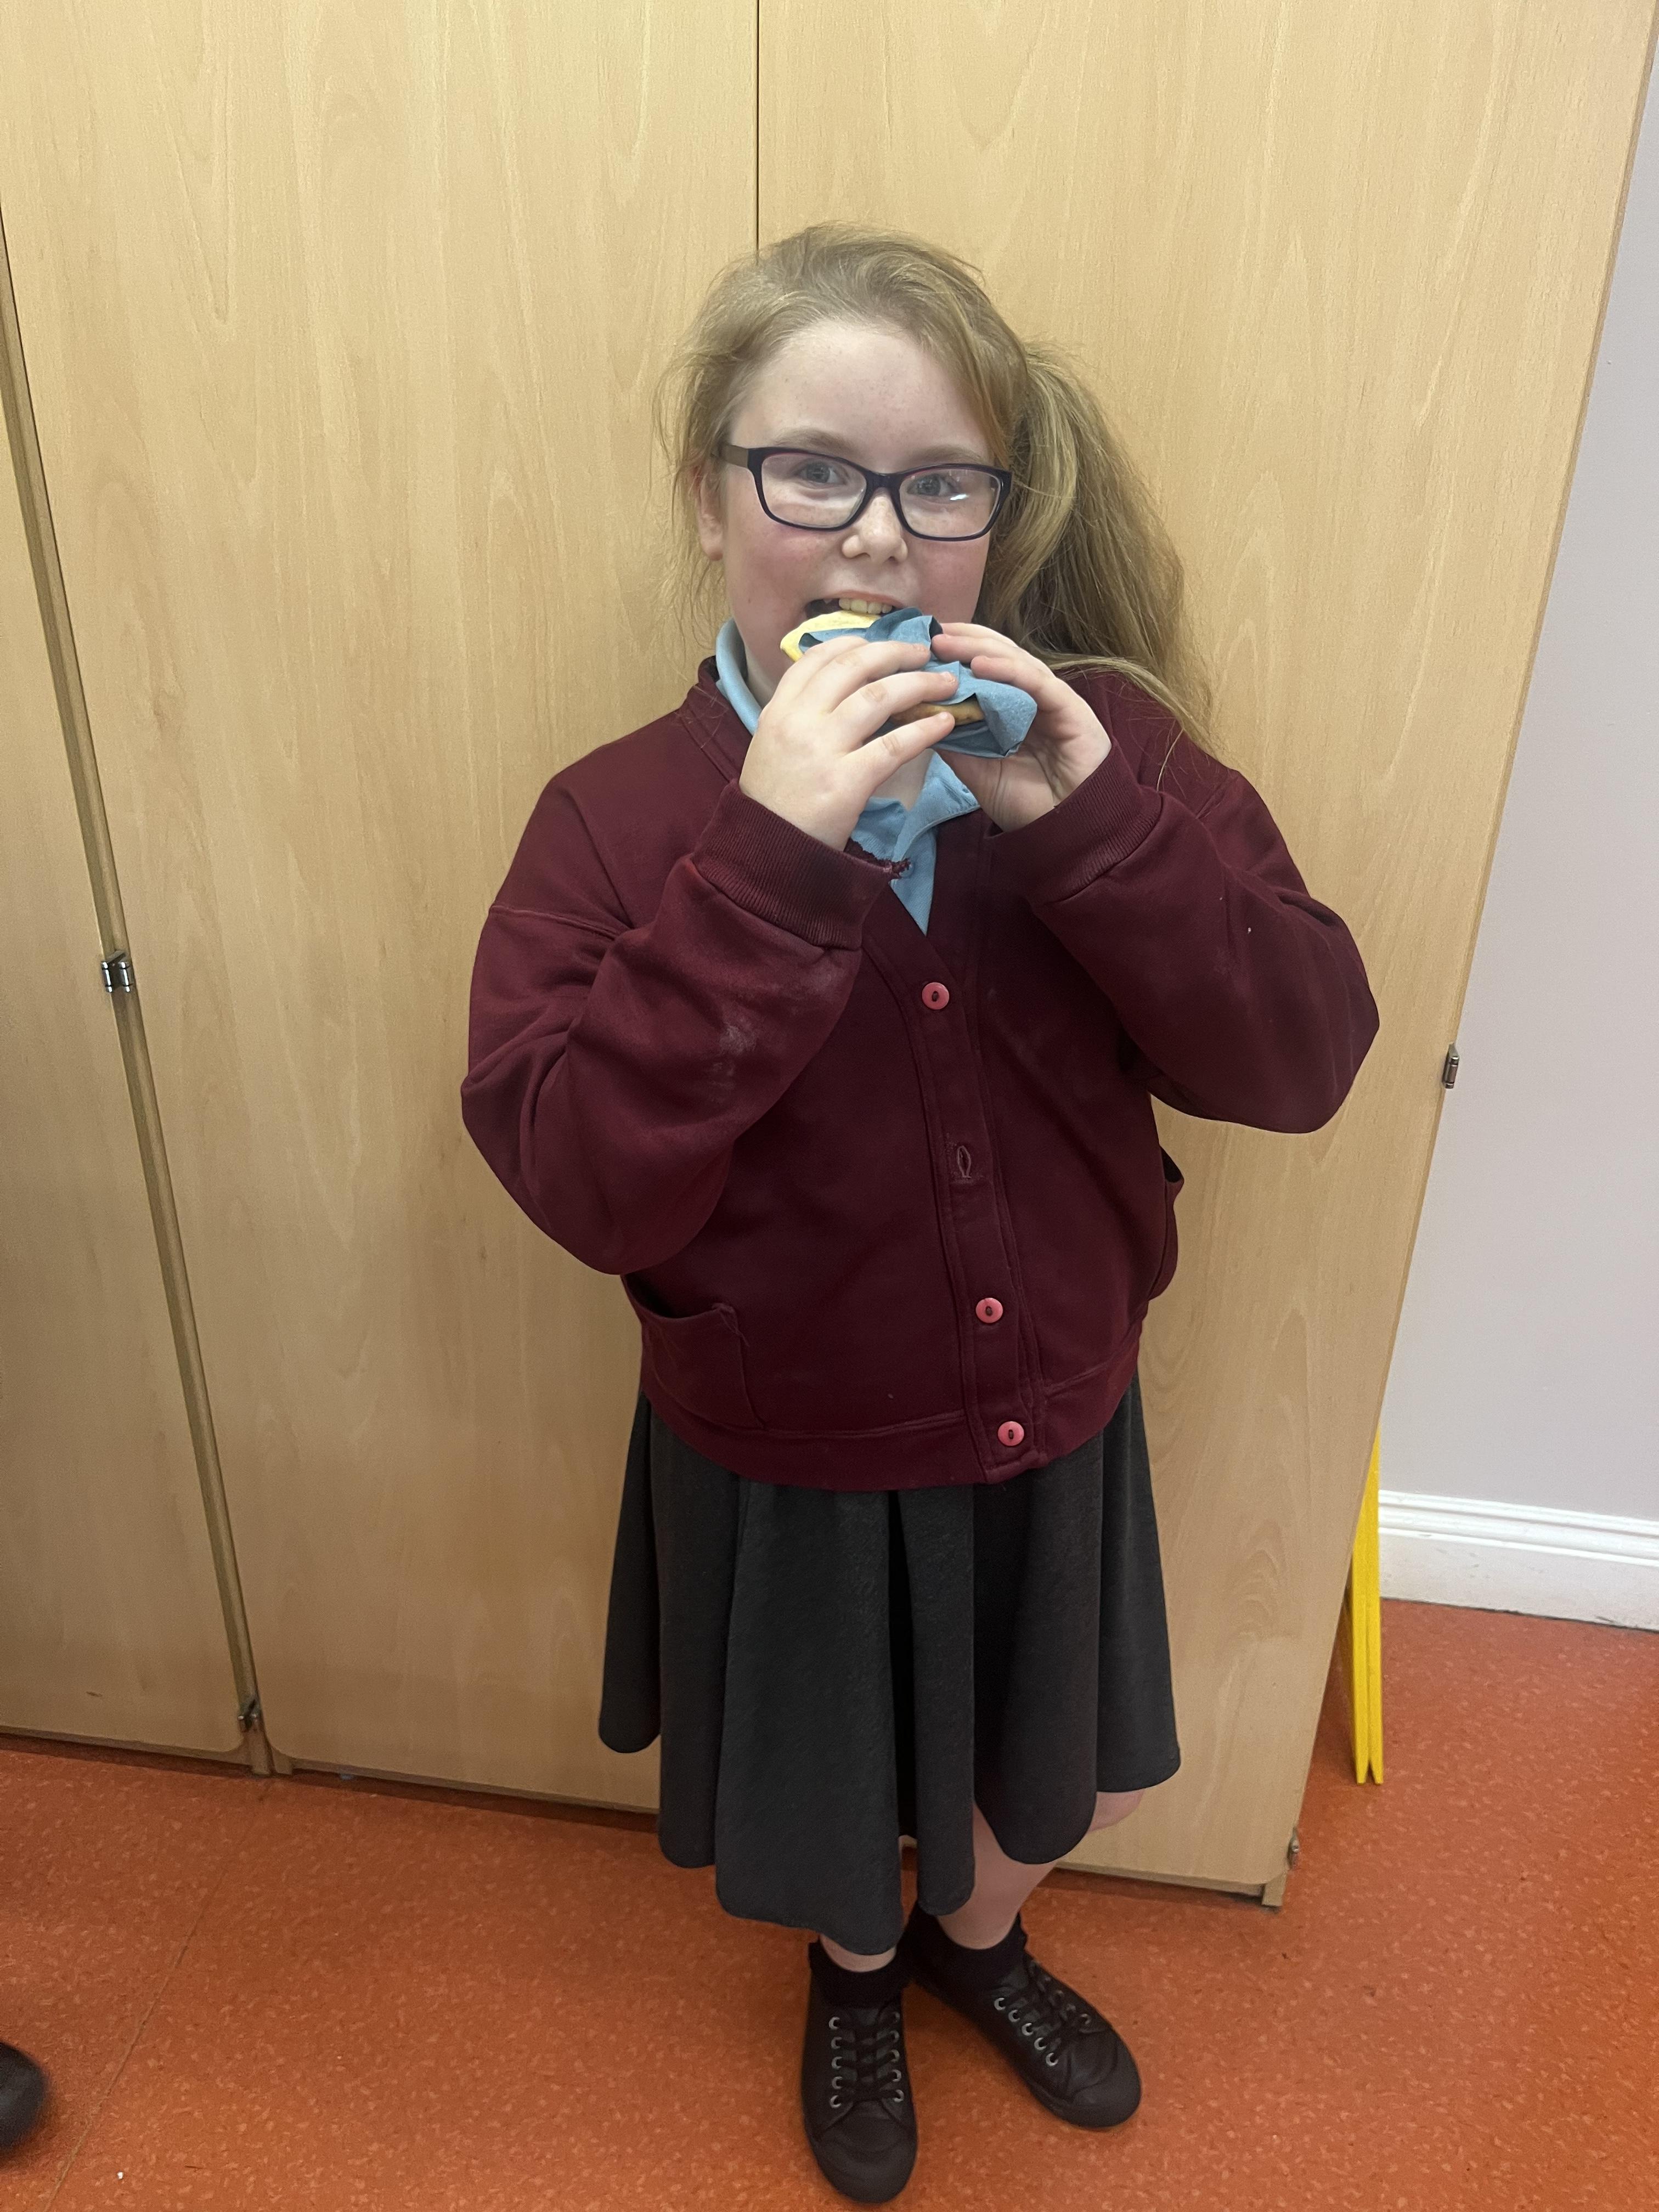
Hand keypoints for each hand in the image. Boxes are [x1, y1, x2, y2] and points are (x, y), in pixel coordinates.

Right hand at [739, 633, 960, 848]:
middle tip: (923, 652)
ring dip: (919, 683)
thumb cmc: (773, 801)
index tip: (880, 642)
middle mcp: (798, 721)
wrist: (766, 851)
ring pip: (878, 697)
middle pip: (854, 667)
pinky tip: (945, 724)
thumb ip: (795, 714)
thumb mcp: (769, 745)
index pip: (817, 658)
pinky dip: (924, 730)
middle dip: (894, 653)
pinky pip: (893, 746)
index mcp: (778, 710)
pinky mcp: (847, 782)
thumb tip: (830, 685)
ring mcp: (822, 750)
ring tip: (945, 682)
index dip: (853, 642)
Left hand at [927, 622, 1111, 829]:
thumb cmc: (1028, 804)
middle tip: (928, 634)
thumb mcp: (978, 771)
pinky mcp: (1070, 707)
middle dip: (962, 642)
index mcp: (1014, 709)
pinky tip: (978, 664)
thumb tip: (917, 715)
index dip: (956, 652)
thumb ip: (955, 742)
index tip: (921, 646)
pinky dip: (1007, 670)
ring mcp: (1052, 700)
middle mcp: (1033, 698)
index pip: (985, 668)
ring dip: (978, 649)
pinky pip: (1036, 682)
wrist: (1066, 832)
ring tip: (944, 643)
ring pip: (1014, 661)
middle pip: (997, 657)